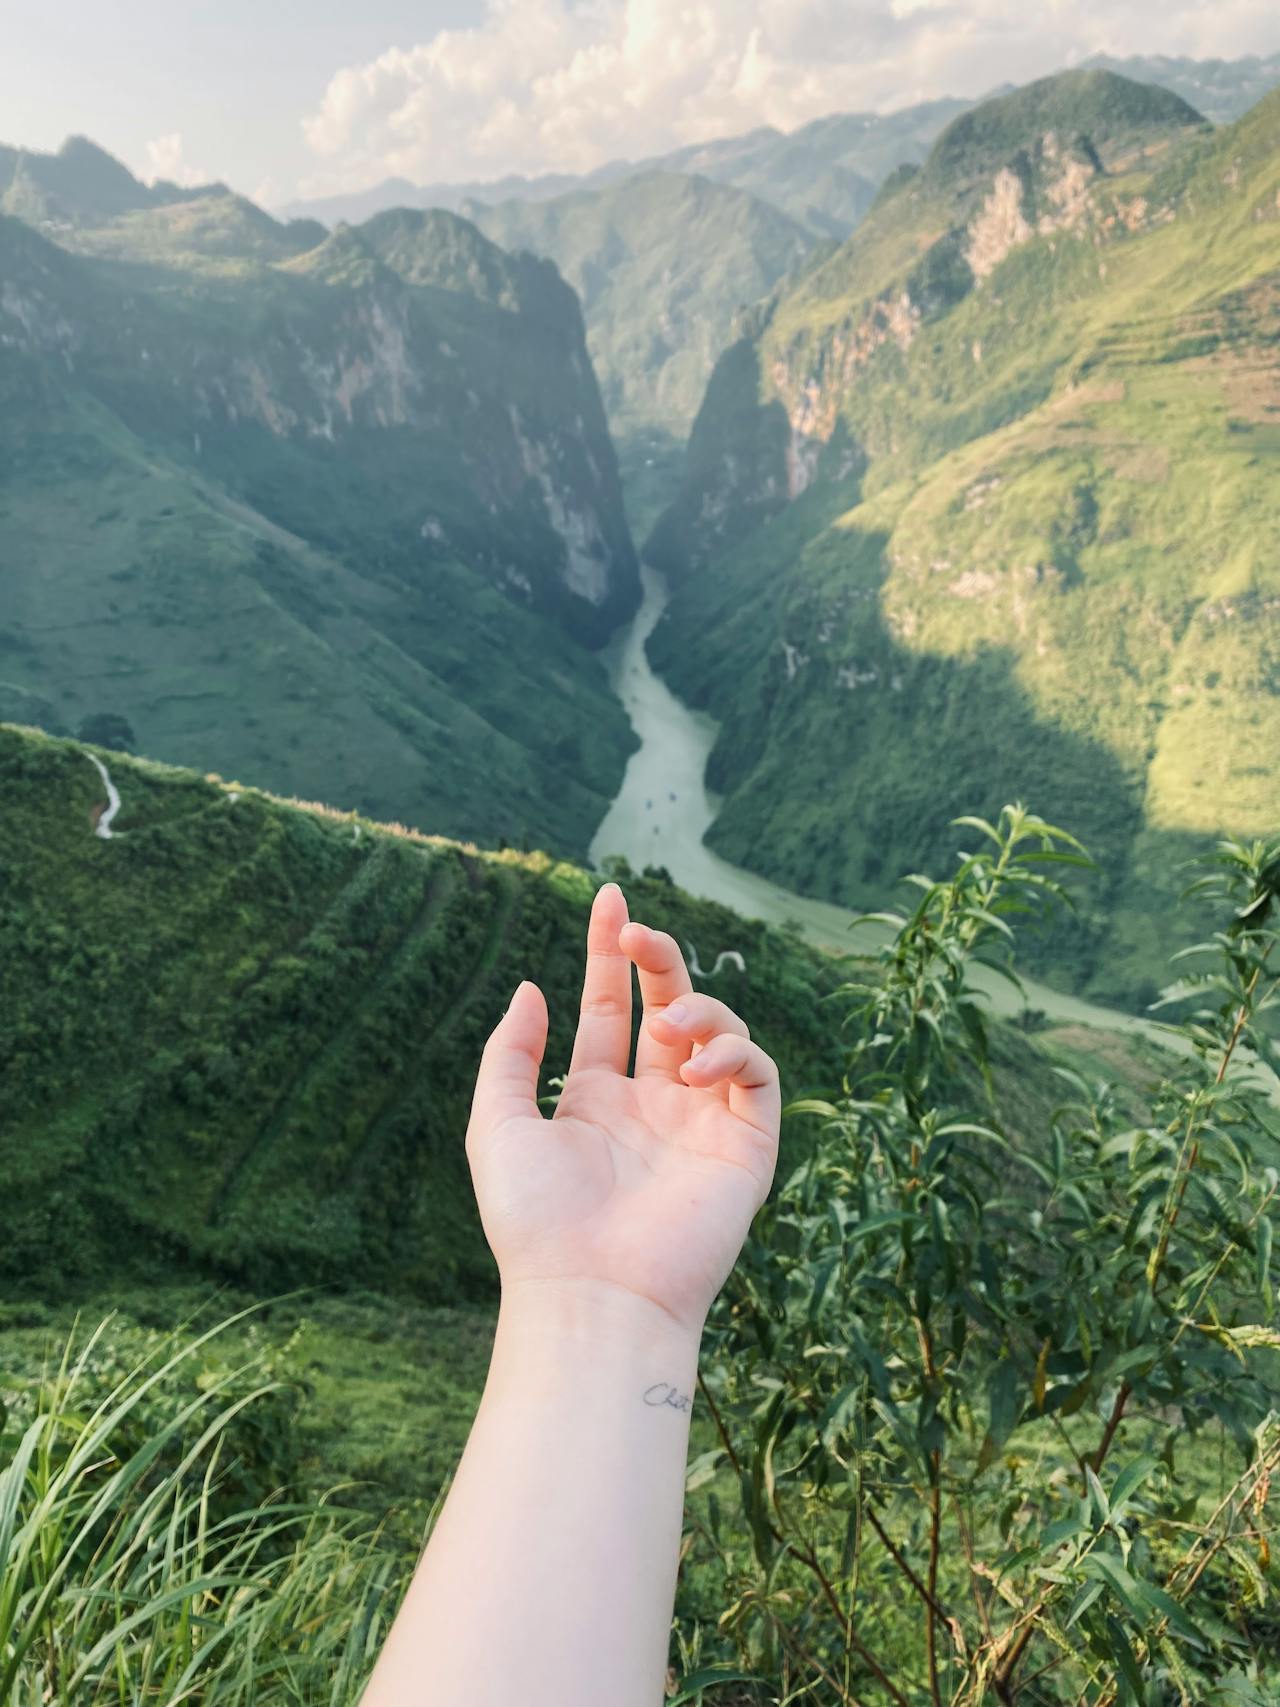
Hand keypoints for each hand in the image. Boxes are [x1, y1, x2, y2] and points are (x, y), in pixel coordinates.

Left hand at [464, 883, 780, 1335]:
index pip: (611, 1008)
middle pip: (668, 1005)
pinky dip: (733, 1051)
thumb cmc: (535, 1220)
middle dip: (659, 956)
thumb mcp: (496, 1123)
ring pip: (719, 1031)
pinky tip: (691, 1069)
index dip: (609, 952)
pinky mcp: (745, 1146)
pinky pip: (757, 1074)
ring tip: (668, 1026)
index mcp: (596, 1101)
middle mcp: (652, 1106)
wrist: (591, 1291)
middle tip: (637, 929)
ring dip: (695, 1007)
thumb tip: (534, 987)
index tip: (608, 897)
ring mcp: (701, 1123)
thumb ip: (510, 1053)